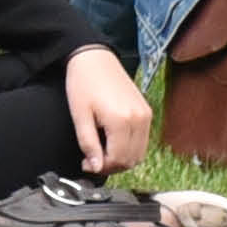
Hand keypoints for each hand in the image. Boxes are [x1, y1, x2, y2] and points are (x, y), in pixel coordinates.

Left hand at [66, 47, 155, 175]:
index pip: (118, 159)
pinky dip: (130, 148)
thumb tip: (95, 167)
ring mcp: (146, 115)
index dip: (101, 168)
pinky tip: (112, 143)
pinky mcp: (147, 112)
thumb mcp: (79, 115)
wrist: (95, 58)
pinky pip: (143, 141)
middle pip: (131, 159)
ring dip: (122, 159)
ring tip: (101, 153)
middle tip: (93, 161)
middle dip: (112, 166)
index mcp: (122, 120)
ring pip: (139, 153)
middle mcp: (139, 119)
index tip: (86, 164)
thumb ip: (88, 143)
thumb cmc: (83, 83)